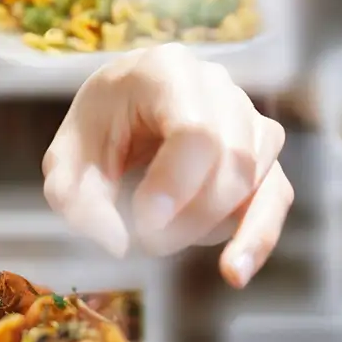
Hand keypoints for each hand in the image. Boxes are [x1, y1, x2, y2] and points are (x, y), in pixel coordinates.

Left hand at [42, 44, 292, 287]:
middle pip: (230, 157)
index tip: (143, 221)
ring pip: (253, 177)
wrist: (120, 113)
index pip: (195, 131)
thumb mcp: (66, 160)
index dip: (175, 184)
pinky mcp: (261, 152)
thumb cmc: (94, 131)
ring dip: (209, 223)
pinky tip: (233, 271)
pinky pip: (276, 196)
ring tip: (163, 240)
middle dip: (189, 214)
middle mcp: (217, 85)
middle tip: (144, 239)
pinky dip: (257, 237)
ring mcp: (246, 115)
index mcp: (166, 70)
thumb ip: (73, 198)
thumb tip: (117, 241)